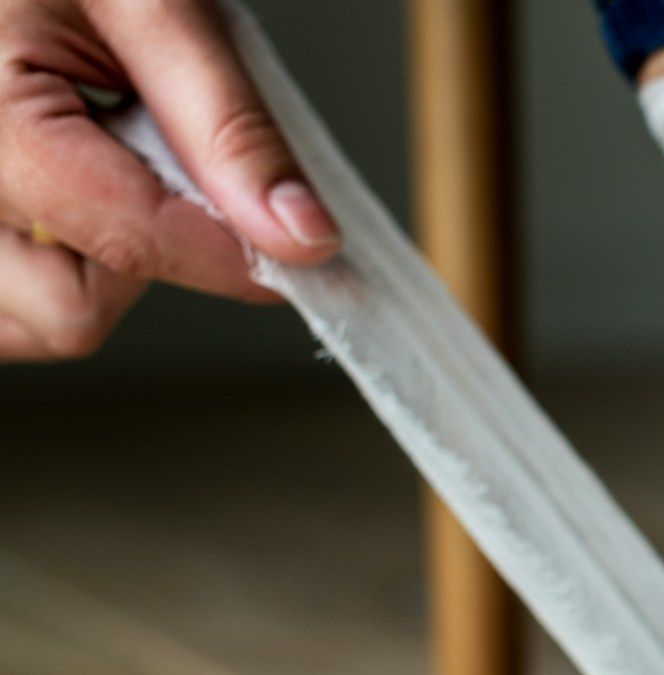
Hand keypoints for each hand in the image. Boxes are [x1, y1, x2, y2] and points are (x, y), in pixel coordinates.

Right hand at [0, 0, 338, 359]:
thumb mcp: (152, 3)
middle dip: (142, 262)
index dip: (230, 253)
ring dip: (89, 272)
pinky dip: (45, 274)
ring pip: (32, 324)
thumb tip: (304, 238)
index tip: (301, 248)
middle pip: (67, 308)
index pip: (125, 241)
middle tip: (156, 167)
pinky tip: (65, 204)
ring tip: (97, 167)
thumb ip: (227, 125)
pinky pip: (5, 312)